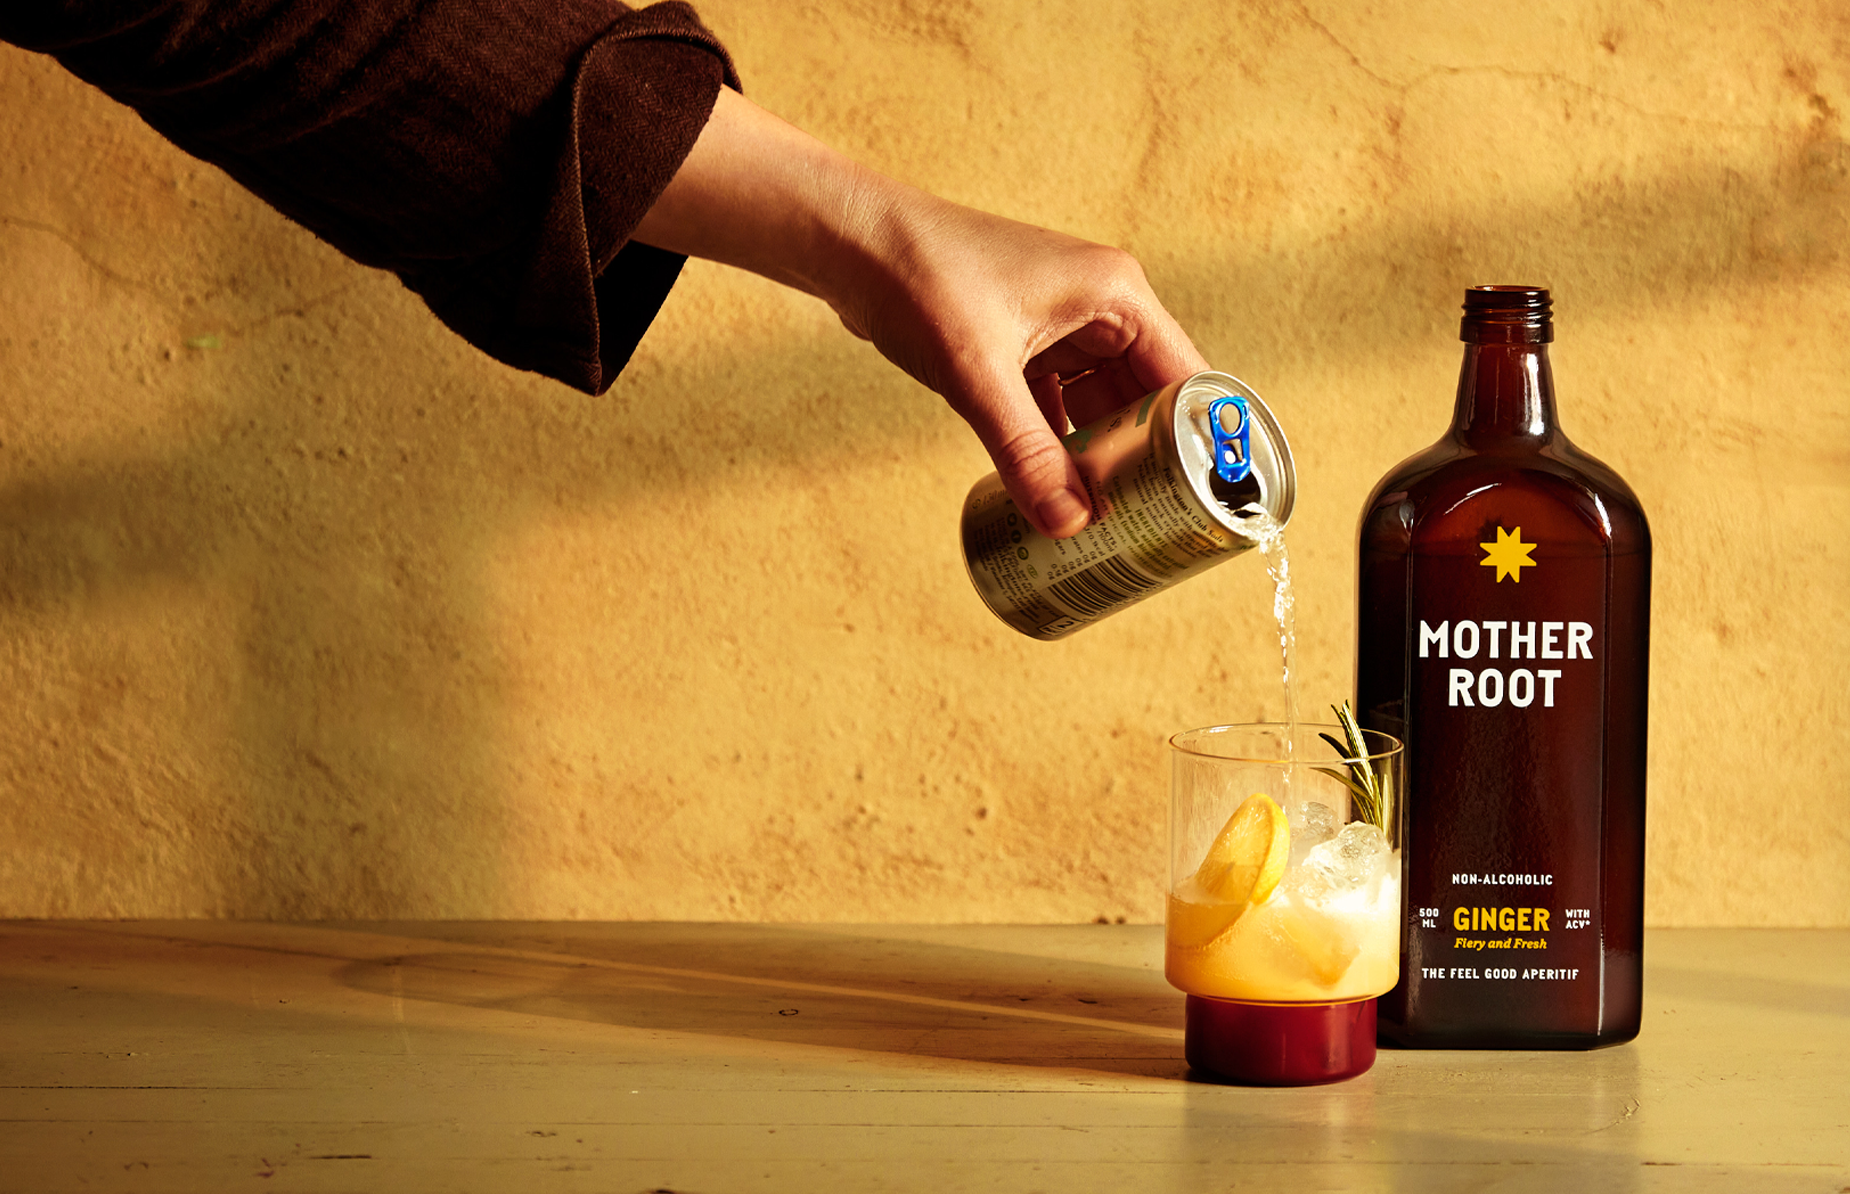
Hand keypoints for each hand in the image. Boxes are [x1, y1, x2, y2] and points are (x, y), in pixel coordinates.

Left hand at [634, 89, 1209, 536]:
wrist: (851, 243)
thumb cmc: (920, 280)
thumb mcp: (979, 375)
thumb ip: (1026, 452)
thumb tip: (1070, 524)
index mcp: (1116, 294)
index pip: (1186, 378)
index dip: (1199, 441)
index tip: (1204, 501)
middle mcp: (1101, 305)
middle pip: (1149, 397)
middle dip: (1146, 459)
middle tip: (1152, 527)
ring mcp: (1063, 324)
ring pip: (1102, 406)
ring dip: (1101, 456)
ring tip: (1107, 520)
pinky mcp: (1025, 343)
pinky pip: (1061, 404)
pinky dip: (1060, 444)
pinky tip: (1056, 492)